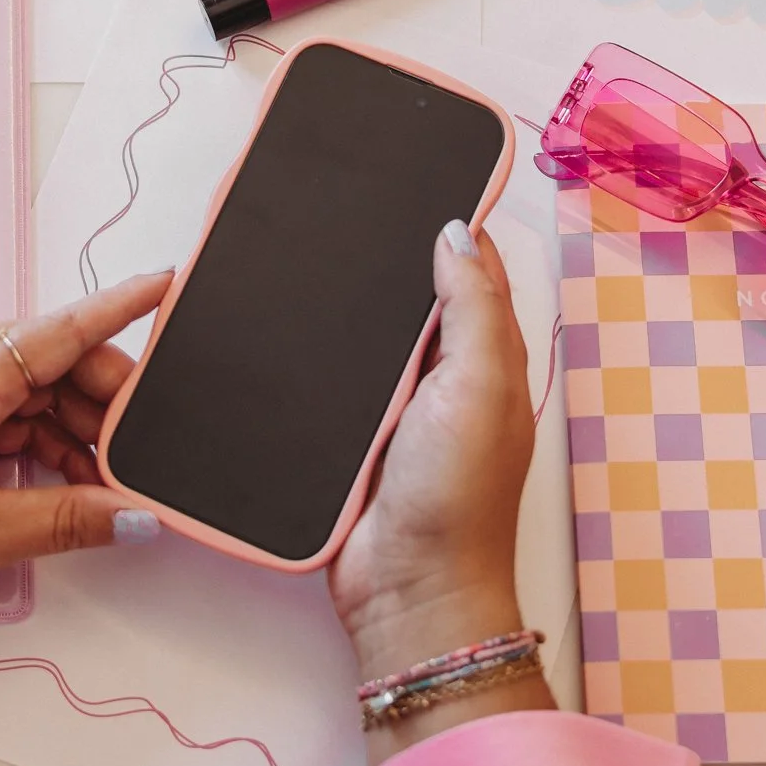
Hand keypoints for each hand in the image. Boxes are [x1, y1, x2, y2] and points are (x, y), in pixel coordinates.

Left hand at [0, 272, 172, 664]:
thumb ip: (71, 517)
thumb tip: (138, 515)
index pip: (60, 330)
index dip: (121, 307)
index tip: (166, 283)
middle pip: (51, 359)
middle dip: (103, 399)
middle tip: (143, 448)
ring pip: (29, 385)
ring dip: (70, 426)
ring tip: (102, 482)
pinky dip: (36, 437)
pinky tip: (62, 480)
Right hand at [329, 222, 553, 759]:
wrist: (407, 590)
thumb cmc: (457, 494)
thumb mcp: (480, 385)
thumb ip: (474, 308)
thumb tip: (456, 231)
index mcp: (487, 356)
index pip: (472, 270)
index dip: (451, 224)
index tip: (414, 174)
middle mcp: (444, 375)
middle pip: (414, 297)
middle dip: (385, 255)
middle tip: (339, 201)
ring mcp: (395, 407)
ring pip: (368, 334)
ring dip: (343, 303)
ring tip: (299, 247)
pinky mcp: (349, 435)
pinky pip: (332, 378)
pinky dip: (313, 352)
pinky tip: (278, 320)